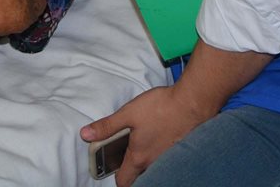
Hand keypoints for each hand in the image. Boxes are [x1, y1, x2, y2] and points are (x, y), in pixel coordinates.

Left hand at [81, 85, 215, 186]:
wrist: (194, 102)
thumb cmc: (161, 107)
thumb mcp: (128, 113)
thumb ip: (107, 126)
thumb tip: (85, 134)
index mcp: (139, 158)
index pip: (124, 182)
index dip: (116, 178)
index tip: (112, 166)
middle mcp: (155, 163)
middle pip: (139, 176)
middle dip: (131, 170)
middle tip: (126, 154)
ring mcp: (170, 159)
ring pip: (154, 168)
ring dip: (146, 160)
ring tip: (142, 142)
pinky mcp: (181, 151)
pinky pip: (166, 160)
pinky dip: (160, 153)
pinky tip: (159, 136)